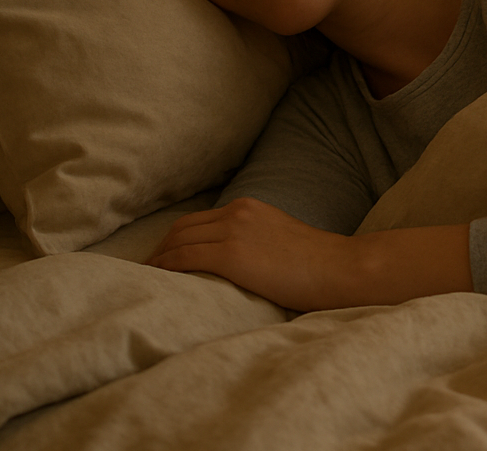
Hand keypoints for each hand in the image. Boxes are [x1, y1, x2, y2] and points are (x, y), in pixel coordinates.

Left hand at [146, 197, 352, 311]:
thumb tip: (238, 263)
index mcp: (249, 206)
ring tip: (147, 278)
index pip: (198, 220)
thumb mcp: (281, 239)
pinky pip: (184, 258)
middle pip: (183, 227)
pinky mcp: (231, 255)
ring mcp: (233, 231)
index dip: (175, 238)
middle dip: (161, 247)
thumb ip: (255, 241)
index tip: (162, 257)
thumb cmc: (318, 265)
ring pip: (179, 241)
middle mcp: (237, 212)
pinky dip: (165, 267)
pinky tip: (157, 279)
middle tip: (147, 269)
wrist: (340, 268)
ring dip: (158, 259)